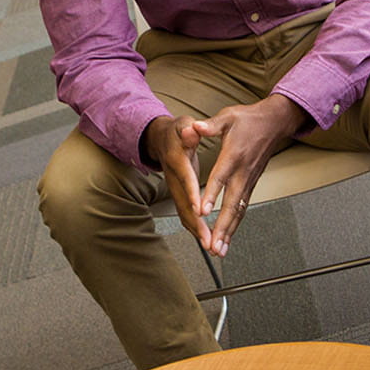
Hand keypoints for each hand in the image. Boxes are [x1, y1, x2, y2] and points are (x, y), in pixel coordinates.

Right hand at [144, 115, 209, 249]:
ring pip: (184, 212)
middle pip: (184, 203)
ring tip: (209, 245)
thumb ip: (188, 129)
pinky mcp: (178, 195)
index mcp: (177, 160)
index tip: (199, 209)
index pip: (186, 178)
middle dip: (196, 223)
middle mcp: (174, 178)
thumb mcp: (182, 124)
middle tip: (207, 239)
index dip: (192, 194)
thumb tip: (191, 130)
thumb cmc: (176, 131)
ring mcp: (174, 189)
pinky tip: (205, 238)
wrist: (161, 138)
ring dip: (196, 230)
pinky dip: (195, 227)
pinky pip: (185, 213)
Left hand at [192, 94, 307, 255]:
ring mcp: (249, 180)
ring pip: (239, 211)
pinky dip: (235, 225)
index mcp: (234, 155)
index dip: (211, 195)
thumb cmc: (249, 119)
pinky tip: (228, 238)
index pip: (220, 178)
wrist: (274, 123)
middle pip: (231, 204)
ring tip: (219, 250)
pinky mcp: (251, 184)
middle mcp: (243, 172)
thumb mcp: (228, 116)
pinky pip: (243, 208)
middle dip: (222, 227)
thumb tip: (195, 127)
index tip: (202, 211)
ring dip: (229, 232)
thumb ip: (211, 126)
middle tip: (213, 245)